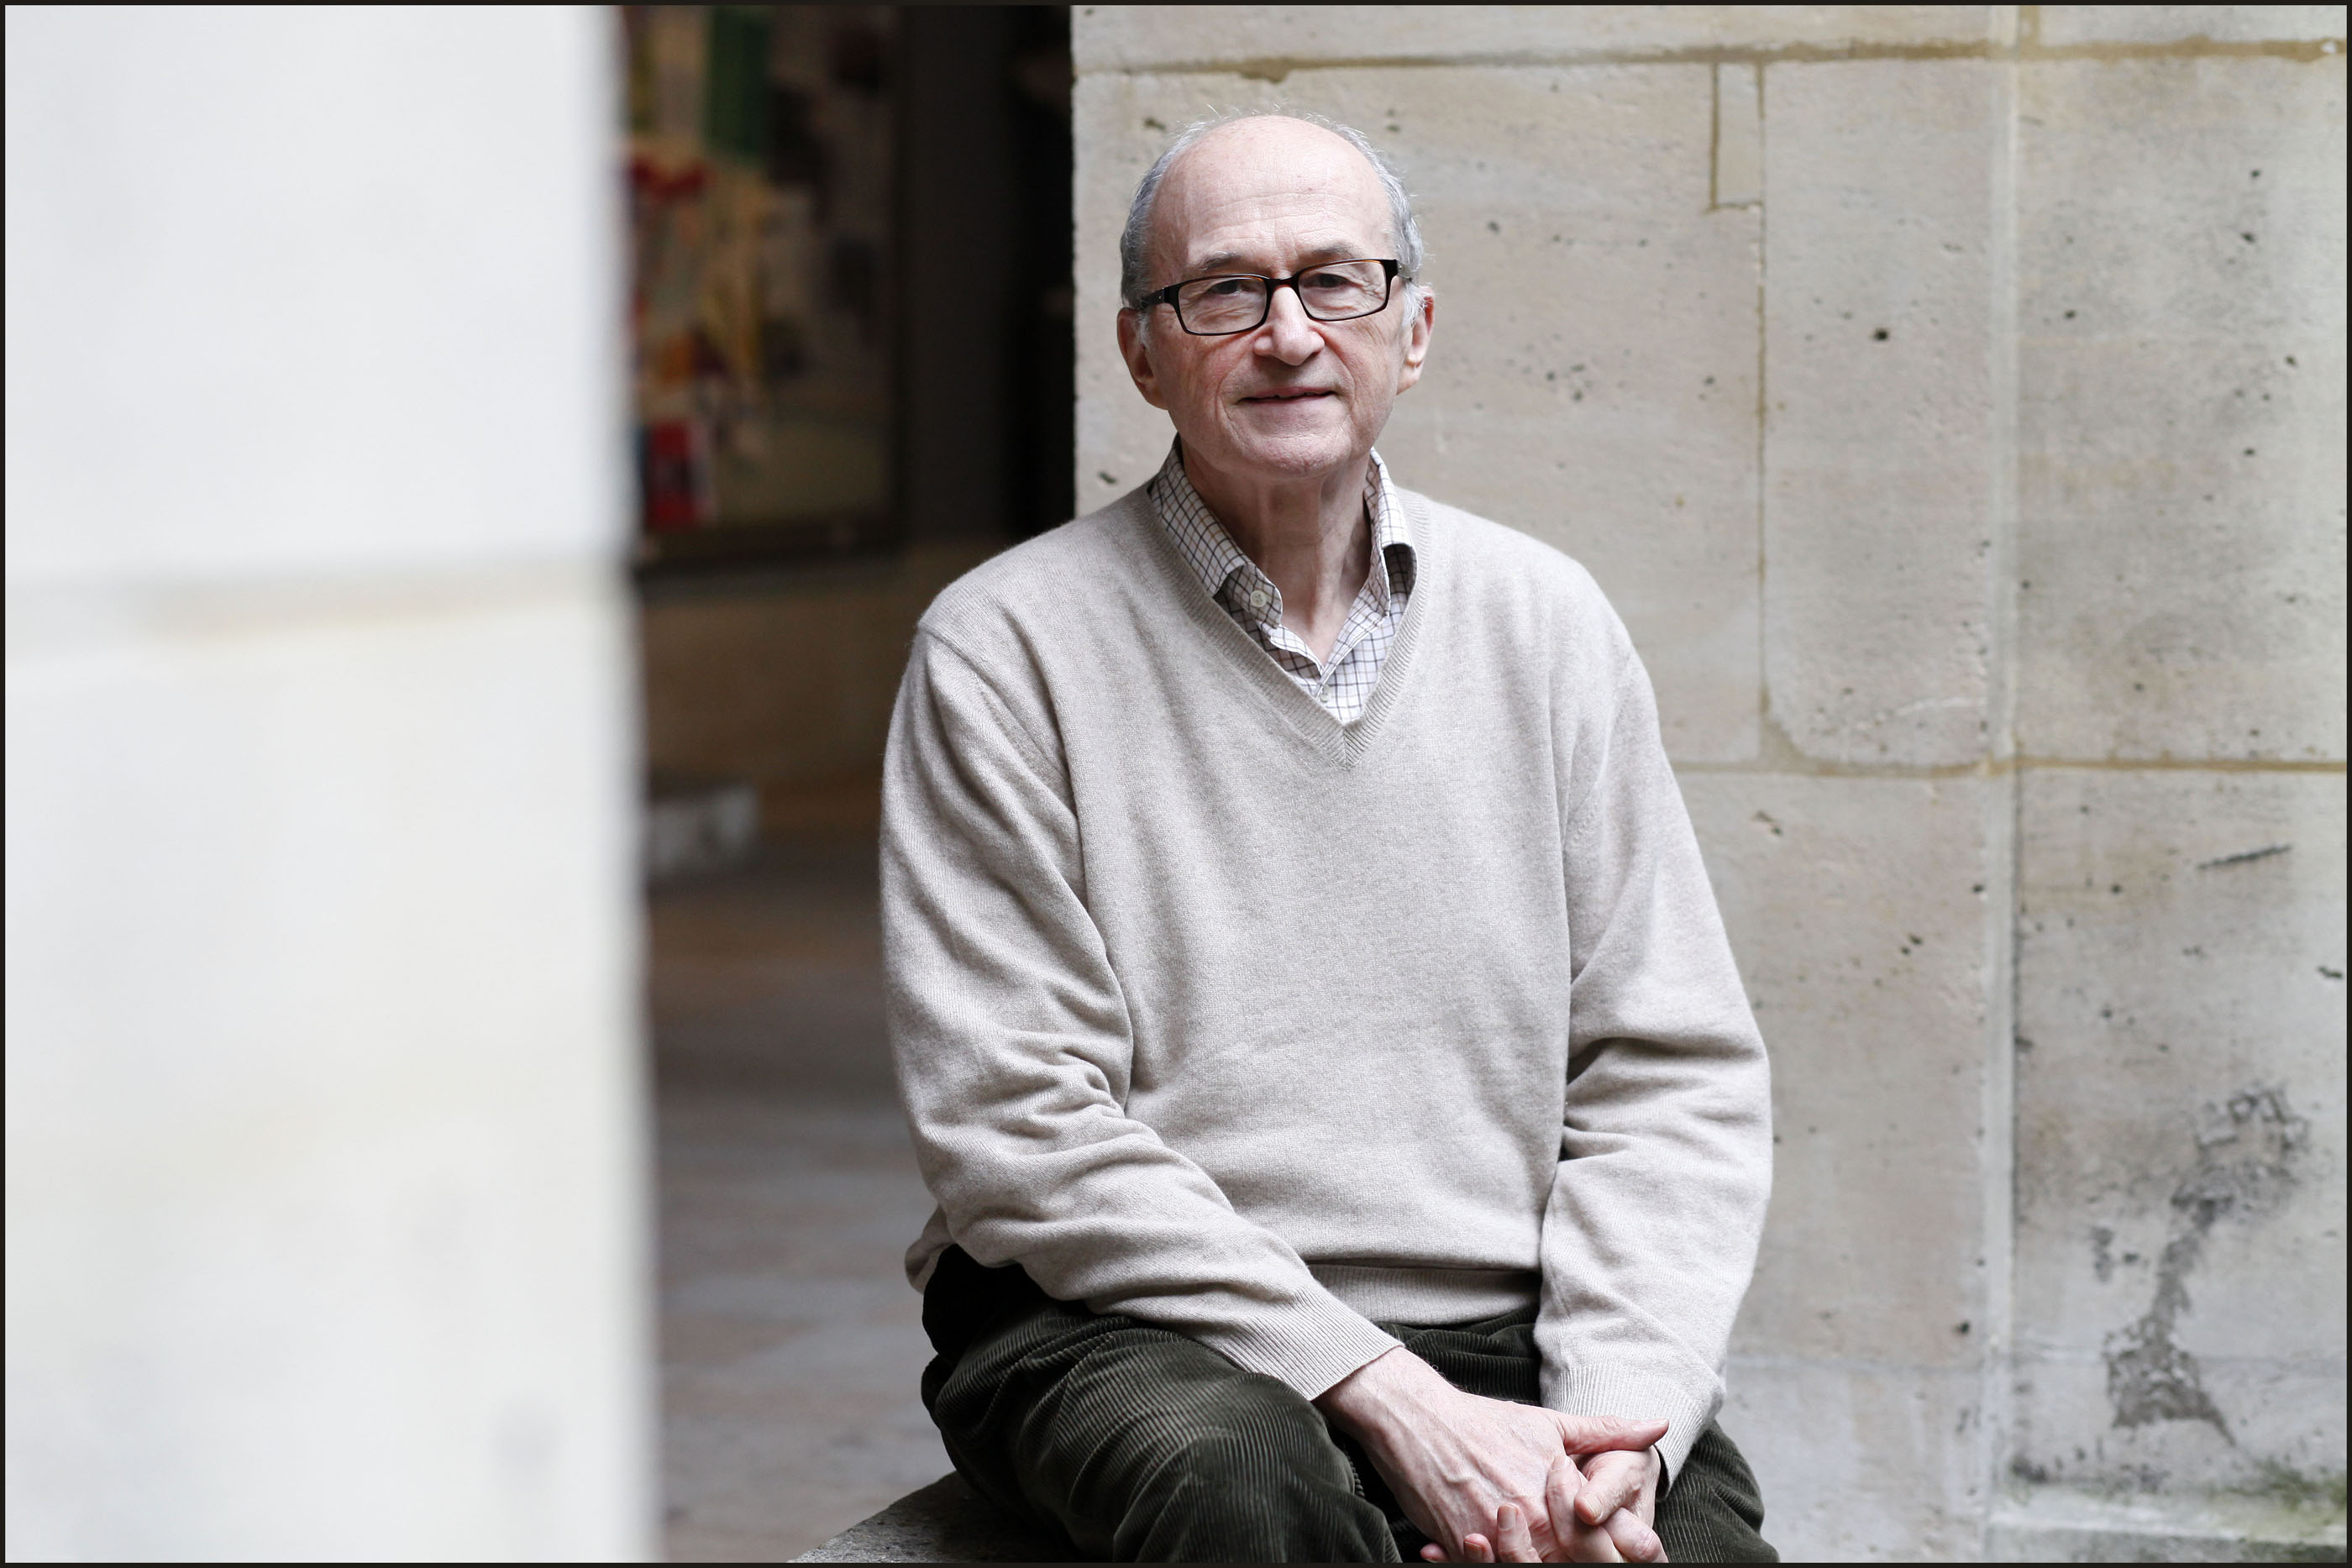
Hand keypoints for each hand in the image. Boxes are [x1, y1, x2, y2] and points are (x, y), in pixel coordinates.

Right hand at [1314, 1347, 1668, 1561]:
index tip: (1620, 1544)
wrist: (1418, 1420)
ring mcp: (1496, 1533)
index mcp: (1560, 1494)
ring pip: (1525, 1565)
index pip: (1601, 1539)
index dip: (1614, 1547)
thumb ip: (1607, 1432)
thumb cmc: (1485, 1423)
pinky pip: (1484, 1565)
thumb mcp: (1550, 1425)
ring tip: (1535, 1547)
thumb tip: (1658, 1425)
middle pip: (1568, 1560)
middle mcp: (1532, 1519)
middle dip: (1578, 1558)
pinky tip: (1495, 1551)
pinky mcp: (1462, 1543)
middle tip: (1574, 1547)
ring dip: (1529, 1558)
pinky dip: (1490, 1561)